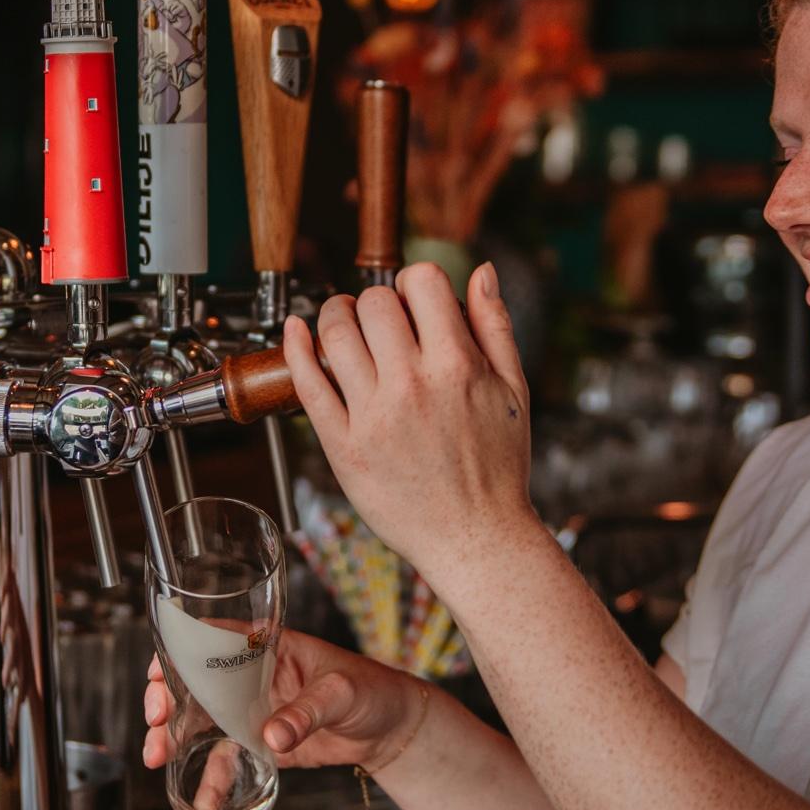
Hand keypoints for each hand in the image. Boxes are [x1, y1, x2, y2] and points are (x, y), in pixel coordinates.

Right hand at [143, 628, 426, 772]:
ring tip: (156, 756)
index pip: (215, 639)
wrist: (390, 729)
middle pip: (196, 680)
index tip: (159, 672)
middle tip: (155, 721)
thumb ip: (308, 711)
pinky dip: (210, 778)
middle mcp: (253, 676)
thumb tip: (274, 735)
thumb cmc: (371, 691)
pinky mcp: (261, 743)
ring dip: (174, 736)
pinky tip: (201, 799)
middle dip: (166, 698)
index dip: (181, 650)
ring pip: (201, 719)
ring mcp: (253, 710)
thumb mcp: (342, 693)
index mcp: (269, 647)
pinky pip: (227, 757)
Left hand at [282, 262, 540, 576]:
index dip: (416, 281)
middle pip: (373, 302)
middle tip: (378, 317)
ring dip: (334, 314)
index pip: (421, 281)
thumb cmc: (497, 469)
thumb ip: (495, 326)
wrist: (475, 538)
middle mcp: (412, 385)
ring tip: (343, 323)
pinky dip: (295, 348)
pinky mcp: (344, 445)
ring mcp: (373, 415)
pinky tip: (296, 332)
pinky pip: (308, 384)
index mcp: (458, 366)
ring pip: (335, 333)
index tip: (413, 299)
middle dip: (376, 299)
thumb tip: (482, 271)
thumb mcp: (515, 390)